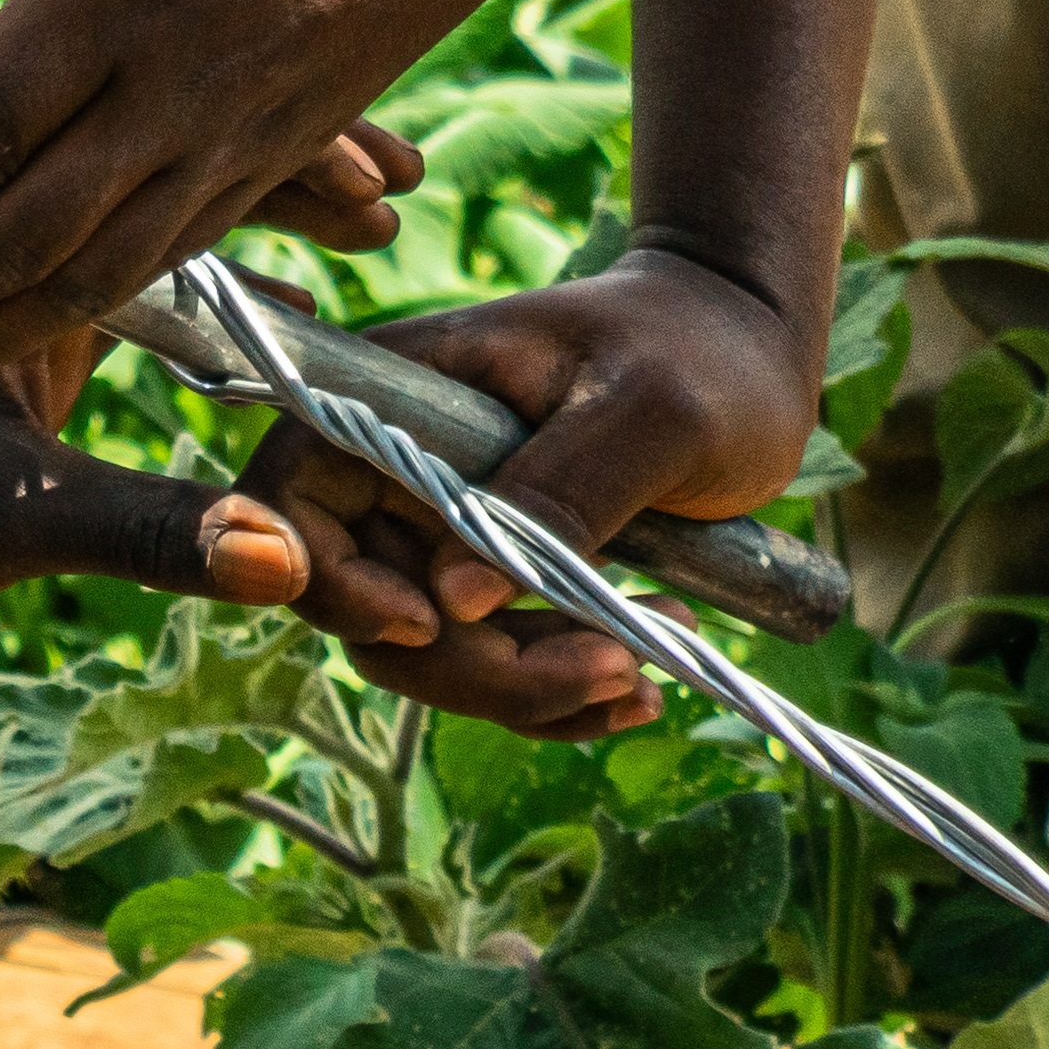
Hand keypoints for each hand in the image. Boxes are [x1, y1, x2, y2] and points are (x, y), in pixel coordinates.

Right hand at [243, 252, 822, 737]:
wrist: (754, 359)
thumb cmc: (701, 353)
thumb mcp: (650, 412)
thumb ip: (554, 492)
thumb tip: (452, 603)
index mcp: (404, 393)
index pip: (294, 491)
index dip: (324, 572)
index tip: (423, 623)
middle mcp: (401, 466)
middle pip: (363, 602)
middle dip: (468, 664)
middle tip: (607, 664)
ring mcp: (443, 527)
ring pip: (429, 653)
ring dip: (527, 689)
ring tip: (642, 675)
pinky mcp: (495, 575)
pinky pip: (491, 662)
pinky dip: (556, 694)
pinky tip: (640, 687)